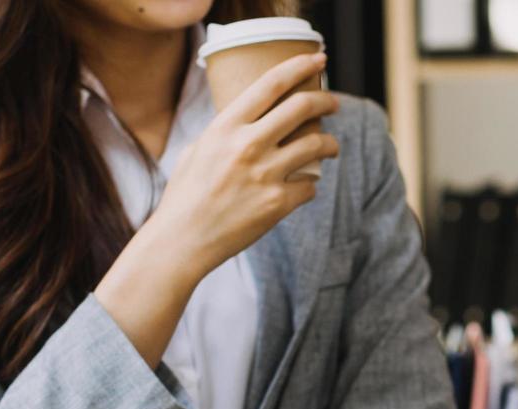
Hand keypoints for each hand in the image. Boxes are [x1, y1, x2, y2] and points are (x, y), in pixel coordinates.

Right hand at [143, 52, 339, 284]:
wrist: (183, 240)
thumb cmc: (186, 195)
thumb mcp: (199, 149)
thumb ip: (227, 132)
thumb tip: (252, 119)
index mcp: (226, 126)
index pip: (271, 84)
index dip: (299, 66)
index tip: (318, 59)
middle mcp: (247, 145)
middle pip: (302, 108)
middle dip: (325, 101)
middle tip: (333, 103)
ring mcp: (265, 175)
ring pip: (316, 145)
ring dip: (330, 144)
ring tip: (331, 146)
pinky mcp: (277, 203)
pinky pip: (310, 186)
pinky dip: (310, 184)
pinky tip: (304, 186)